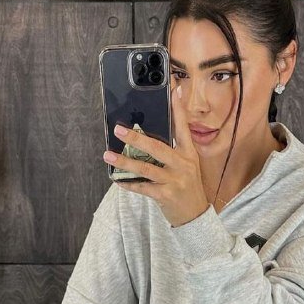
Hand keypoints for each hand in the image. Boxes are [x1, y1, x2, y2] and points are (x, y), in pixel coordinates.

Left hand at [103, 85, 210, 226]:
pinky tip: (117, 179)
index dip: (178, 107)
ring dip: (125, 161)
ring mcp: (175, 180)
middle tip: (118, 130)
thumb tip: (150, 131)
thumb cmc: (186, 185)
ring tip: (108, 155)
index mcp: (188, 152)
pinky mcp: (166, 195)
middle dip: (137, 138)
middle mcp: (183, 164)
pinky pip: (142, 187)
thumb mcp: (186, 164)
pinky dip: (128, 183)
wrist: (195, 215)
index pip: (182, 126)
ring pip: (146, 168)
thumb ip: (173, 148)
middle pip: (158, 148)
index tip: (173, 88)